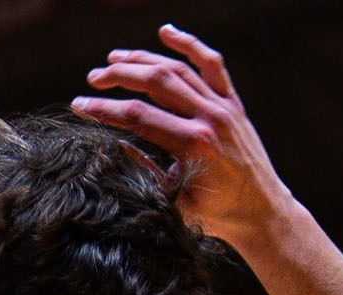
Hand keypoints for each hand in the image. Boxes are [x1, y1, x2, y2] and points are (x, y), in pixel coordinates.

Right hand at [71, 25, 291, 248]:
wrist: (263, 213)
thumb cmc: (216, 214)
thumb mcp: (173, 200)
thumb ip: (144, 171)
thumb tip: (114, 147)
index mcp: (193, 145)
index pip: (137, 116)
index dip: (104, 109)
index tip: (79, 106)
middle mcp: (210, 119)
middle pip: (156, 82)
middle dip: (119, 76)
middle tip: (93, 78)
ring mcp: (224, 108)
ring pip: (178, 69)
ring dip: (144, 59)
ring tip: (114, 59)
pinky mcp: (234, 105)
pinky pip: (212, 65)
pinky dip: (189, 45)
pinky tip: (166, 32)